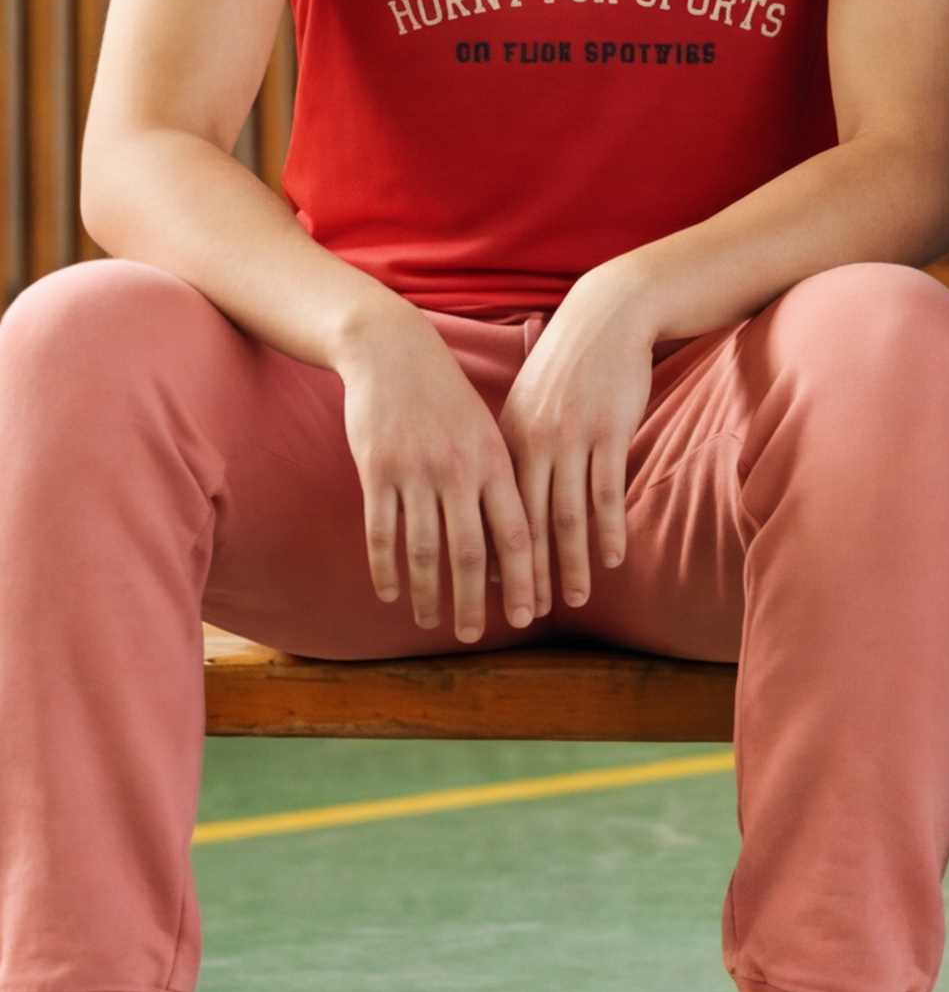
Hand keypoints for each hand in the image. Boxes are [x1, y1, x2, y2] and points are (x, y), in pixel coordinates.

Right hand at [333, 300, 538, 642]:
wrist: (396, 354)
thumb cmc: (450, 401)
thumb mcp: (490, 434)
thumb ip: (504, 483)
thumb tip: (525, 541)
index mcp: (498, 463)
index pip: (519, 534)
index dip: (526, 579)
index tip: (530, 616)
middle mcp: (460, 472)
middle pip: (471, 552)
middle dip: (475, 601)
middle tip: (472, 637)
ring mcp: (416, 472)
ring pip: (423, 550)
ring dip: (428, 592)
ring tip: (431, 621)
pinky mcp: (376, 471)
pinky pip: (381, 531)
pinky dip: (385, 568)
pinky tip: (390, 593)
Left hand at [498, 257, 660, 614]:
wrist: (608, 316)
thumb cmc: (572, 365)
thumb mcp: (533, 404)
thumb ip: (522, 447)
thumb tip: (512, 492)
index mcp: (506, 441)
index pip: (494, 514)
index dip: (495, 560)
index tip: (493, 598)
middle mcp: (532, 444)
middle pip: (525, 524)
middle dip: (524, 576)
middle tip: (522, 617)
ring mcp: (570, 439)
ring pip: (566, 516)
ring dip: (569, 563)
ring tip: (572, 599)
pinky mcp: (607, 432)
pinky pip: (606, 492)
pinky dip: (607, 530)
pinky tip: (610, 558)